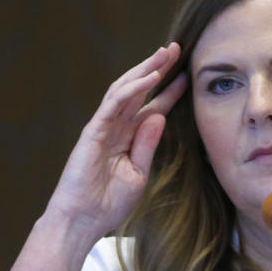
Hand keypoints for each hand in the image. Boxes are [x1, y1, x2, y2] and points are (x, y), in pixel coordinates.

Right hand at [45, 43, 186, 242]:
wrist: (82, 220)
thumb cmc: (108, 203)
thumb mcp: (138, 173)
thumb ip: (148, 144)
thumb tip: (160, 115)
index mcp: (129, 138)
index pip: (153, 108)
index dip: (170, 91)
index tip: (189, 75)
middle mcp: (116, 127)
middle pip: (139, 91)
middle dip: (157, 69)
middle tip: (176, 49)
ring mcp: (103, 127)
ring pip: (124, 89)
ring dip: (145, 69)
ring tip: (164, 54)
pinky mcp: (93, 131)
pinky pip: (113, 104)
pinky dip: (131, 89)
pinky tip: (149, 78)